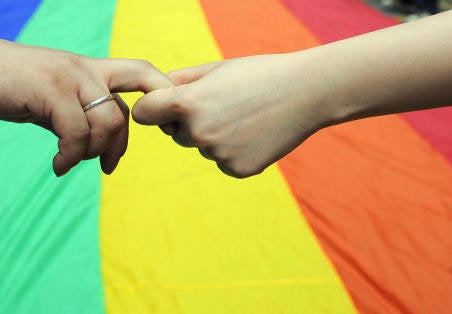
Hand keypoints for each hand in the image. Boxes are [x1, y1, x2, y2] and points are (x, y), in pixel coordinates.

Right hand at [0, 36, 170, 175]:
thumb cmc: (7, 82)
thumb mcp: (50, 97)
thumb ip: (75, 113)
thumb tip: (93, 142)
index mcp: (89, 69)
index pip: (142, 74)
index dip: (159, 98)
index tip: (155, 130)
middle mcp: (85, 69)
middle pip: (128, 108)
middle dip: (123, 144)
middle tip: (108, 167)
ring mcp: (69, 77)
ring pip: (107, 123)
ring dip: (92, 153)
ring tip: (69, 162)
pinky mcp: (49, 90)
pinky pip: (76, 133)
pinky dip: (71, 157)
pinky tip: (58, 166)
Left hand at [132, 54, 330, 177]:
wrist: (308, 92)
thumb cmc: (258, 73)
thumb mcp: (214, 69)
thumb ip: (178, 82)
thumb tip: (152, 95)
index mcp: (187, 103)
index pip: (144, 114)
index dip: (152, 109)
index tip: (162, 106)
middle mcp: (199, 132)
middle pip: (174, 134)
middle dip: (188, 122)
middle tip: (222, 106)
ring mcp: (218, 155)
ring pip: (201, 147)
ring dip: (213, 136)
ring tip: (244, 117)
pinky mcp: (236, 170)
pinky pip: (221, 161)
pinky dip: (232, 151)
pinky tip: (254, 133)